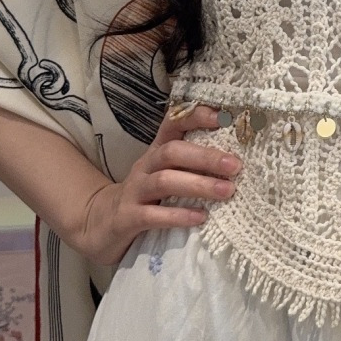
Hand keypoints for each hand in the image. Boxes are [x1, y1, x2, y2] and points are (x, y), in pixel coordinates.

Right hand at [74, 104, 240, 265]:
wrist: (101, 223)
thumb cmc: (147, 197)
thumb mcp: (167, 175)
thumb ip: (194, 166)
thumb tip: (239, 160)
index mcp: (157, 152)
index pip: (173, 124)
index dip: (197, 117)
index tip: (225, 117)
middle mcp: (145, 167)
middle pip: (172, 152)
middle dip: (205, 157)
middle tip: (235, 166)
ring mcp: (134, 192)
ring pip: (164, 181)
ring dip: (197, 185)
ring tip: (227, 191)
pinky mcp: (127, 218)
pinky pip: (152, 215)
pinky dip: (177, 215)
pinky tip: (200, 218)